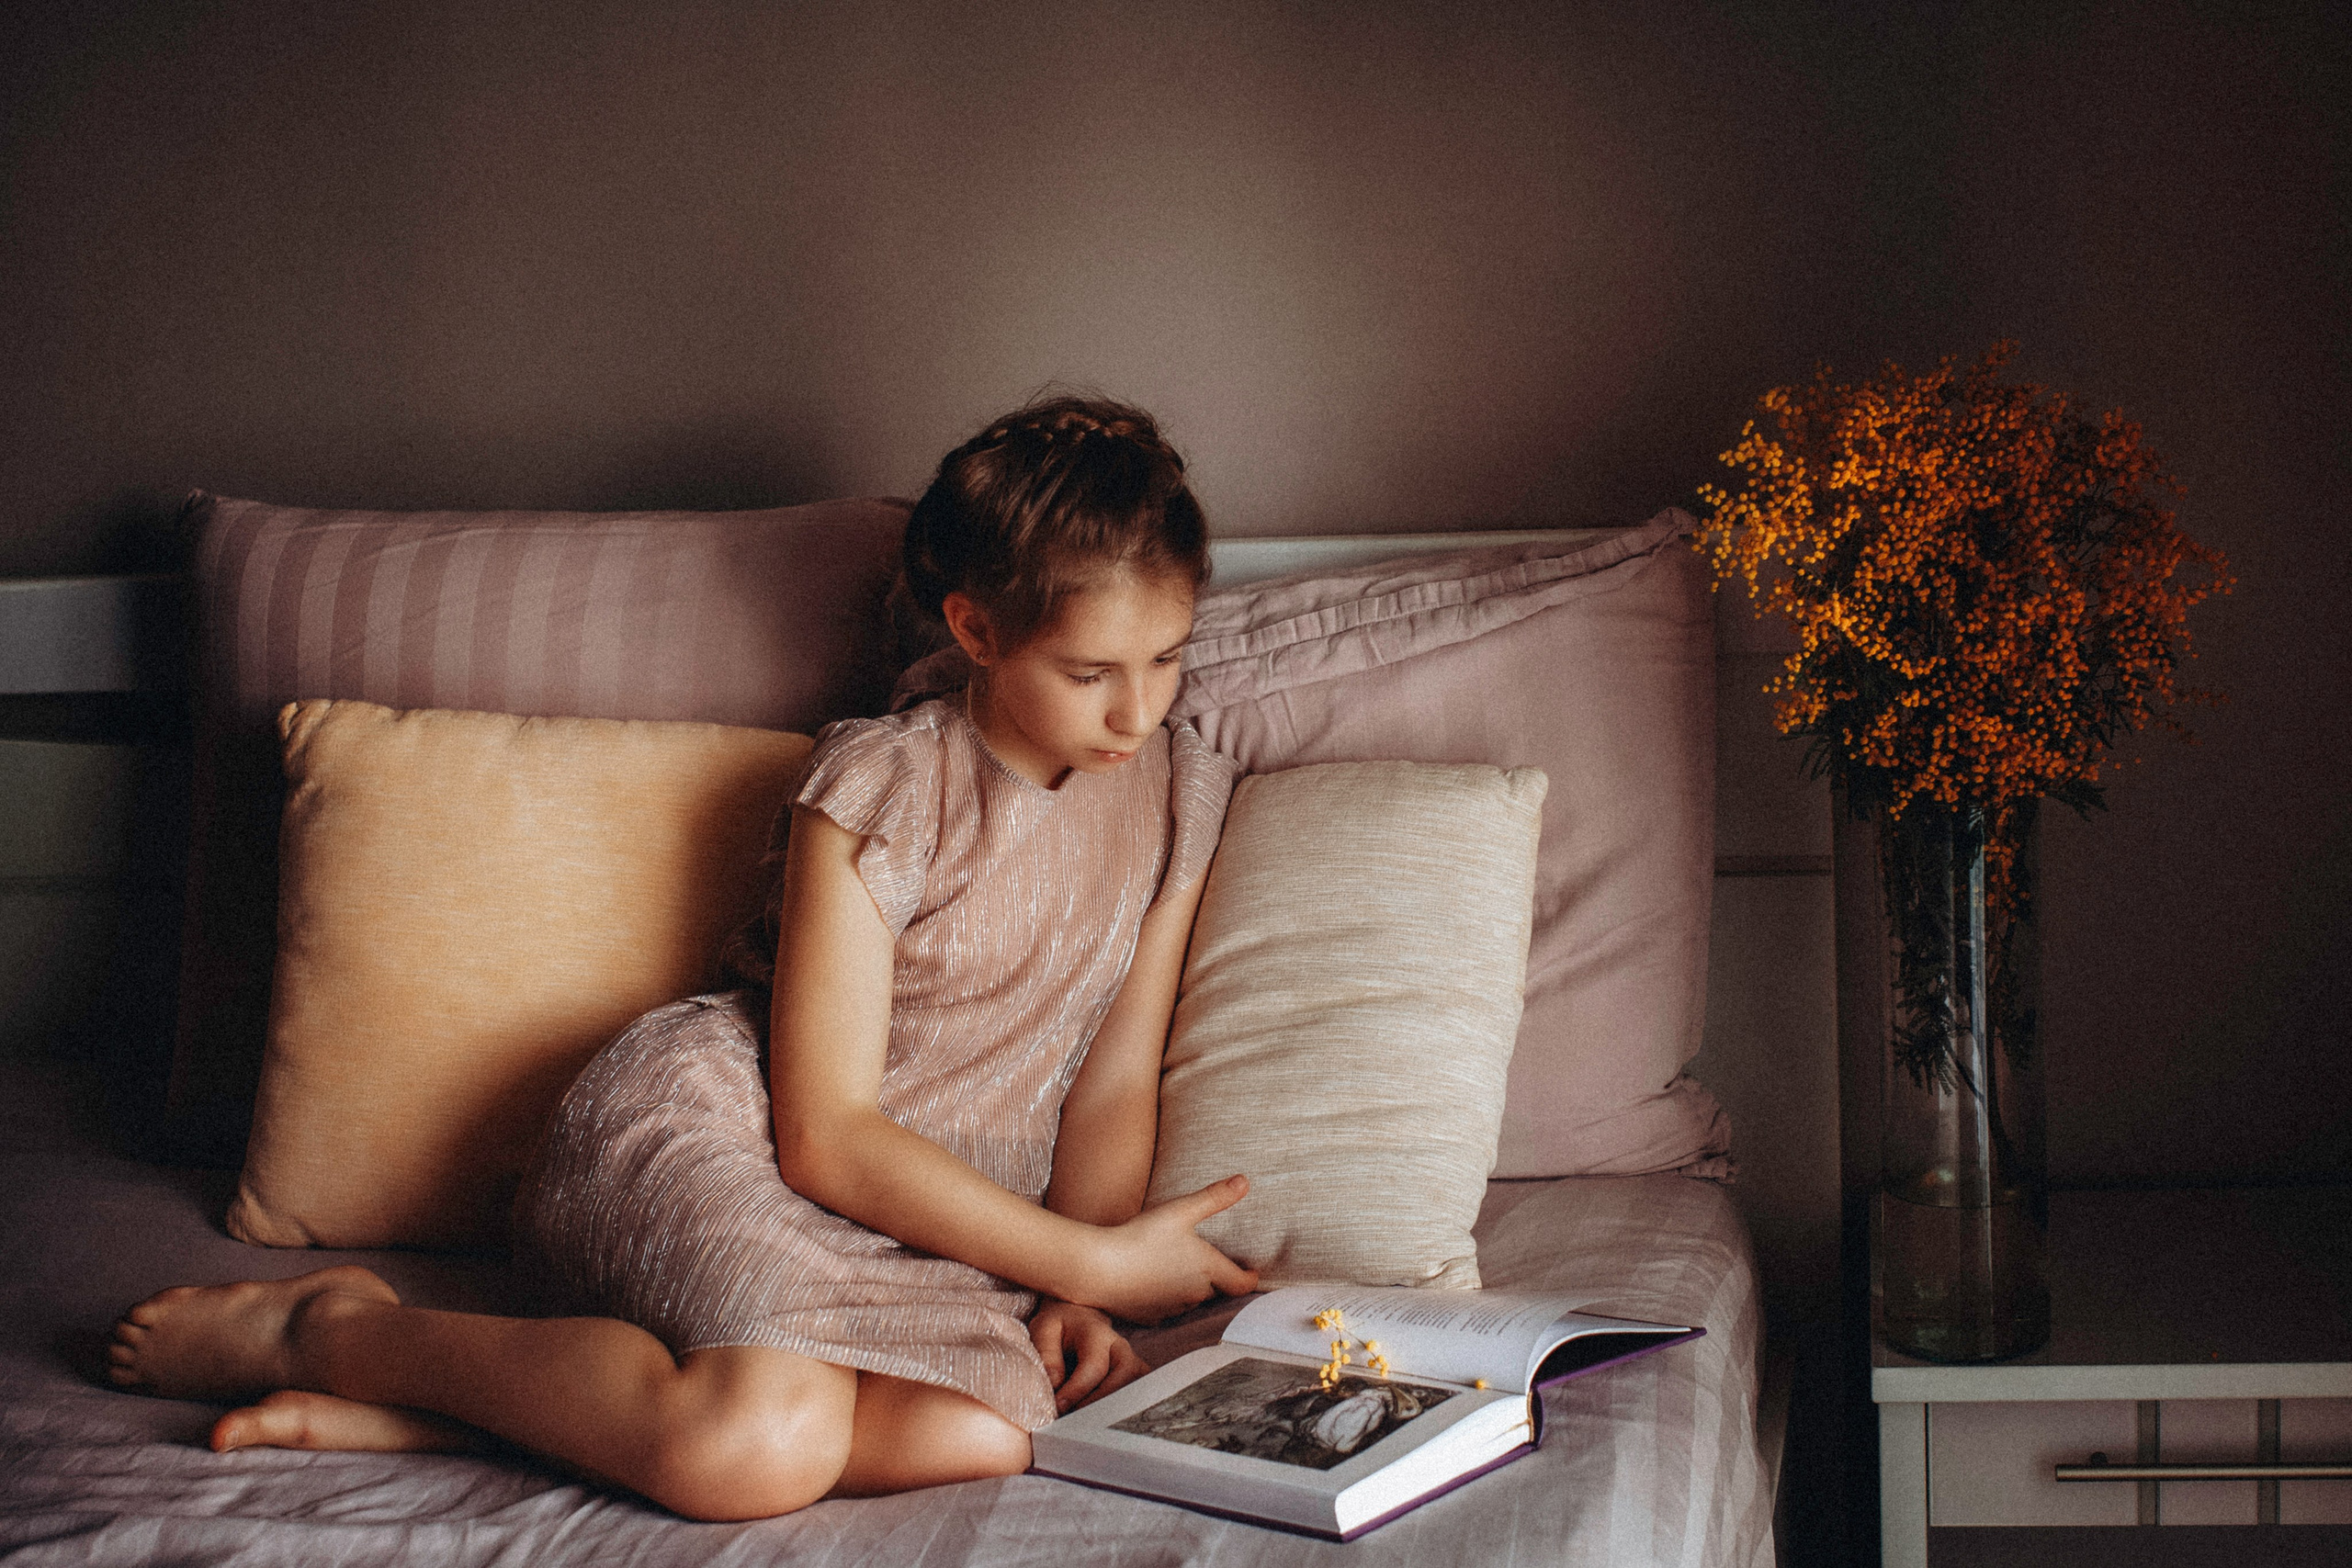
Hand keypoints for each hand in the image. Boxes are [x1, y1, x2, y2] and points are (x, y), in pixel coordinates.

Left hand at [1030, 1300, 1149, 1413]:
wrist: (1075, 1319)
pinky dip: (1127, 1409)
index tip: (1059, 1407)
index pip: (1094, 1366)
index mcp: (1096, 1333)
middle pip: (1125, 1376)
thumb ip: (1047, 1355)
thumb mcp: (1043, 1331)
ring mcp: (1131, 1359)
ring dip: (1115, 1407)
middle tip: (1076, 1420)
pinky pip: (1140, 1393)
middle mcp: (1119, 1346)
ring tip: (1089, 1424)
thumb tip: (1056, 1384)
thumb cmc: (1058, 1329)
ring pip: (1137, 1386)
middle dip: (1100, 1402)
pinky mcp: (1134, 1373)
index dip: (1078, 1390)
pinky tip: (1107, 1422)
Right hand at [1079, 1175, 1259, 1322]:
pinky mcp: (1151, 1318)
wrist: (1101, 1269)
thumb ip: (1215, 1197)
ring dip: (1191, 1289)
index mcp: (1208, 1269)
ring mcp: (1173, 1309)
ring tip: (1178, 1270)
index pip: (1243, 1284)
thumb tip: (1245, 1181)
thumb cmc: (1142, 1236)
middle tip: (1210, 1263)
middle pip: (1216, 1291)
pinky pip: (1167, 1309)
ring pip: (1192, 1300)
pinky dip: (1166, 1299)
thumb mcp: (1181, 1210)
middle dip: (1217, 1280)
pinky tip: (1153, 1284)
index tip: (1251, 1273)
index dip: (1250, 1278)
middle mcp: (1196, 1294)